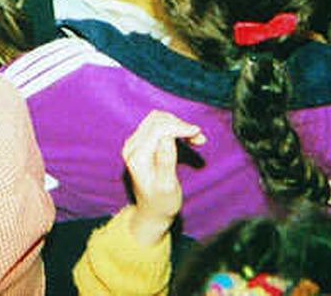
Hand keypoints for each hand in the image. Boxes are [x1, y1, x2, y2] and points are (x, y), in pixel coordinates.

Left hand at [120, 110, 204, 245]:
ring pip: (157, 119)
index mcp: (137, 157)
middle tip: (199, 138)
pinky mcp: (140, 143)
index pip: (158, 128)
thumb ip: (166, 161)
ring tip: (195, 139)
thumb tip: (167, 137)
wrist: (152, 212)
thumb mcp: (167, 186)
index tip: (198, 134)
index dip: (179, 126)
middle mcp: (131, 146)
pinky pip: (157, 126)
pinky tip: (187, 138)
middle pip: (157, 119)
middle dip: (180, 125)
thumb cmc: (162, 203)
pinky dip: (173, 128)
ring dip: (178, 125)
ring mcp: (134, 143)